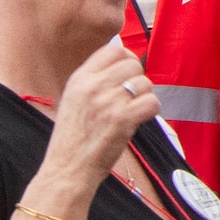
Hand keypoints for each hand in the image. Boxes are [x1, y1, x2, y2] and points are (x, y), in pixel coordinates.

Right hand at [41, 40, 159, 186]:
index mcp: (79, 78)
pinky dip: (151, 111)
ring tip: (133, 111)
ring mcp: (108, 102)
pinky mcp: (123, 119)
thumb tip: (123, 64)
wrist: (67, 169)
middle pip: (133, 64)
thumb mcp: (73, 100)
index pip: (113, 50)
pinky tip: (140, 119)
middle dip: (137, 79)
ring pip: (145, 83)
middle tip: (132, 97)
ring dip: (145, 96)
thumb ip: (94, 81)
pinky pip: (152, 102)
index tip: (128, 73)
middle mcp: (93, 86)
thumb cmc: (72, 139)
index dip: (126, 59)